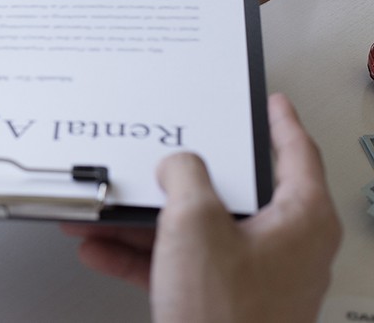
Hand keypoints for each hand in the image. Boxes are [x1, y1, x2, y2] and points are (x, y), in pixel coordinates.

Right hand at [62, 93, 340, 322]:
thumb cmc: (229, 317)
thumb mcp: (195, 223)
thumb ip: (184, 176)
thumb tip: (178, 165)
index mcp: (301, 219)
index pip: (296, 152)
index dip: (279, 121)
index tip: (270, 104)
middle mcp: (286, 246)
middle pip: (231, 193)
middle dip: (178, 179)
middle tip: (162, 155)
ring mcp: (255, 276)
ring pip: (197, 232)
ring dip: (146, 222)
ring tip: (106, 211)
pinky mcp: (224, 301)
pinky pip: (180, 266)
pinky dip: (142, 257)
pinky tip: (102, 250)